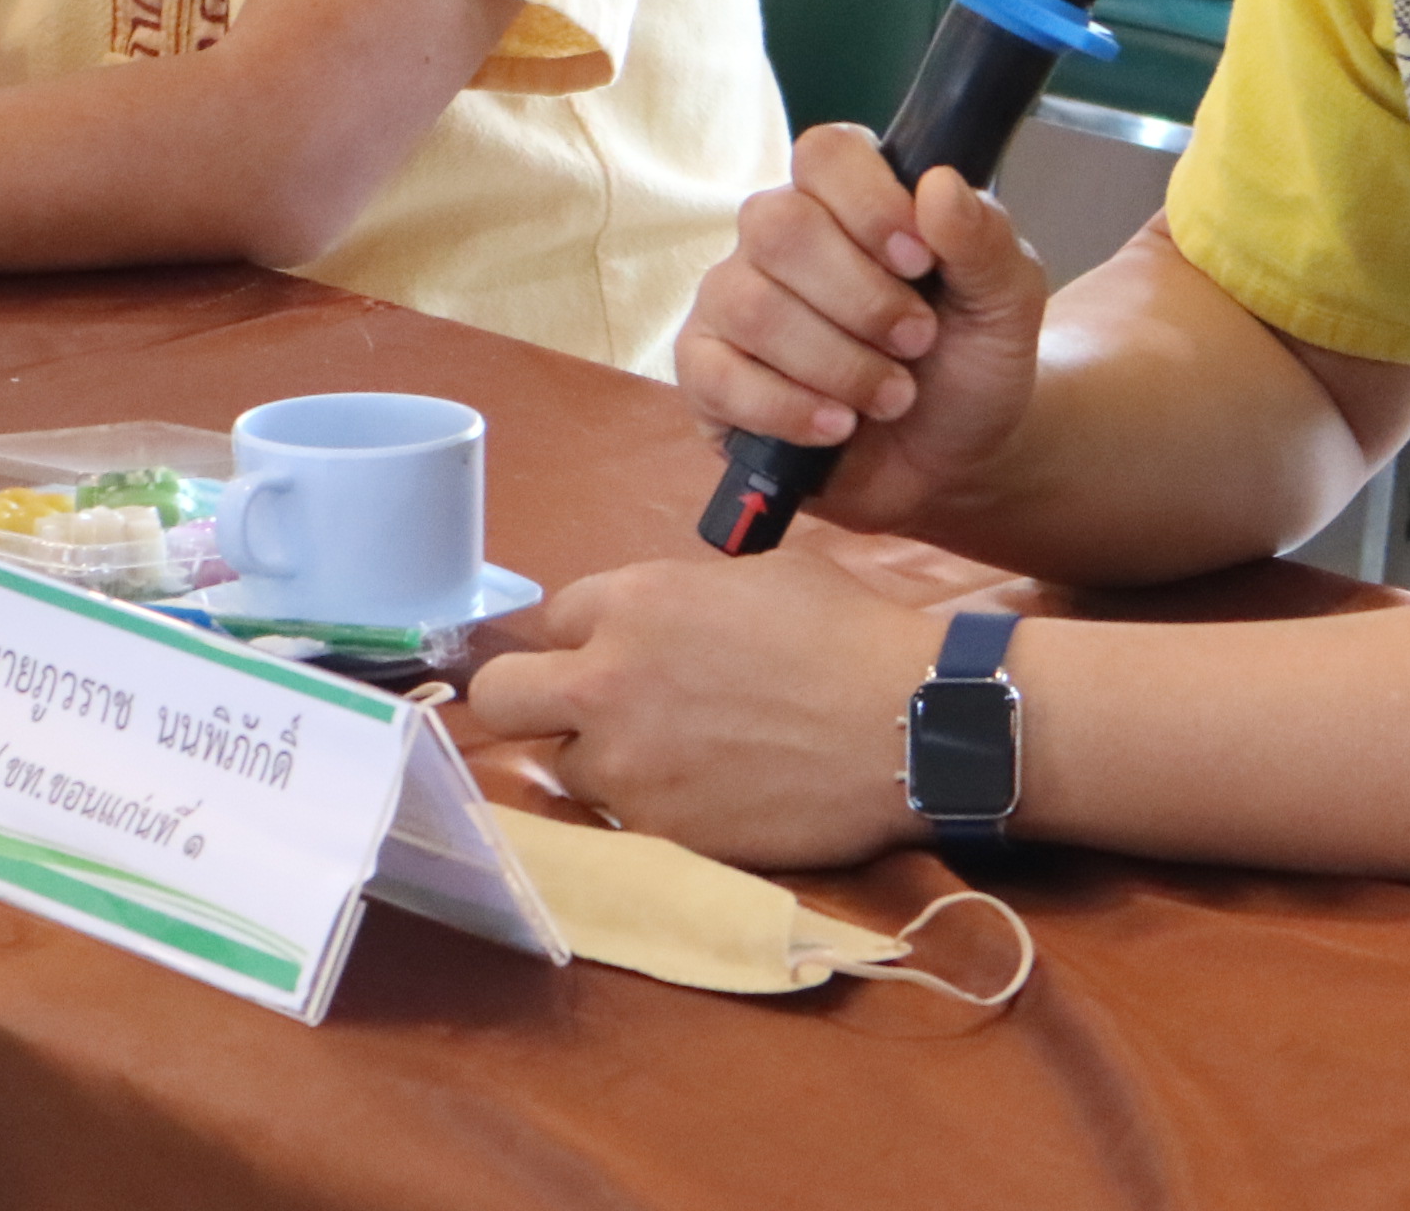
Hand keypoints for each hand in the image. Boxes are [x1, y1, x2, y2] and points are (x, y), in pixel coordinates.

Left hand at [469, 547, 947, 867]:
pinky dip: (655, 808)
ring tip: (678, 760)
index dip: (584, 635)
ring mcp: (625, 766)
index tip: (610, 651)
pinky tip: (712, 794)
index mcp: (632, 602)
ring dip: (604, 762)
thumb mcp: (761, 577)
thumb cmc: (849, 633)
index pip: (551, 616)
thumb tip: (658, 624)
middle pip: (499, 697)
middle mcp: (606, 682)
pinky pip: (622, 821)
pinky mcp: (657, 832)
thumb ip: (682, 597)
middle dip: (528, 700)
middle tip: (579, 711)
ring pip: (564, 769)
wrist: (910, 724)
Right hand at [673, 125, 1048, 535]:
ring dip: (838, 362)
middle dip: (863, 298)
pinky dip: (790, 408)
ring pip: (752, 304)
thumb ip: (985, 241)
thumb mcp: (1006, 305)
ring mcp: (732, 301)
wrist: (949, 462)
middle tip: (918, 342)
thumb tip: (939, 184)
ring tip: (893, 397)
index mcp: (848, 199)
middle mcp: (777, 237)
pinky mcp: (707, 374)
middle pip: (780, 226)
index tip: (921, 261)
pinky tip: (838, 426)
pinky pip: (718, 375)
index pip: (826, 153)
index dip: (870, 203)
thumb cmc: (968, 364)